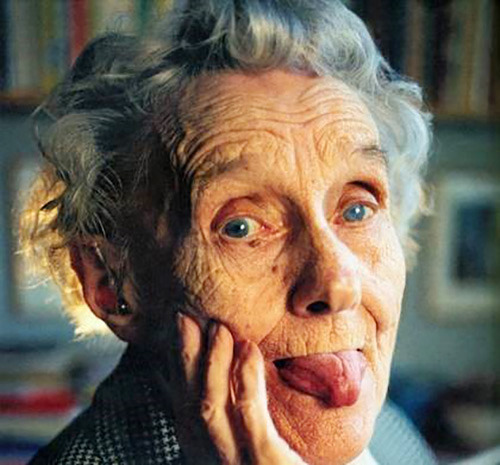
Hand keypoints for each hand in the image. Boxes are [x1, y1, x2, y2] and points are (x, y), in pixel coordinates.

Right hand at [168, 313, 307, 464]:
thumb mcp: (248, 440)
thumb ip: (233, 411)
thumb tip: (222, 370)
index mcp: (206, 452)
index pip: (182, 402)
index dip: (177, 364)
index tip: (179, 328)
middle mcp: (211, 459)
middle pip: (189, 401)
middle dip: (185, 357)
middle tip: (186, 317)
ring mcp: (235, 464)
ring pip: (210, 406)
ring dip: (211, 363)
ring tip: (217, 326)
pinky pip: (249, 415)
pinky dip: (246, 378)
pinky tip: (249, 349)